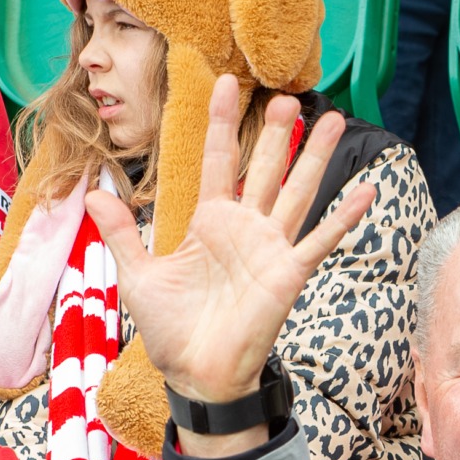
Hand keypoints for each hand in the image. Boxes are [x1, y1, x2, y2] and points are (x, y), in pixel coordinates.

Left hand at [87, 75, 372, 455]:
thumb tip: (94, 194)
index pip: (220, 161)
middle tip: (287, 95)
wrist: (195, 375)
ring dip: (314, 158)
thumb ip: (122, 233)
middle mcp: (244, 228)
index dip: (223, 123)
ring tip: (331, 120)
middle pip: (265, 168)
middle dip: (275, 133)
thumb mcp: (138, 275)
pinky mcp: (288, 274)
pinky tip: (366, 191)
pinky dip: (344, 217)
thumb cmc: (171, 330)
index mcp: (210, 222)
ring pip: (298, 192)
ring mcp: (270, 249)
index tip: (226, 84)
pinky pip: (320, 240)